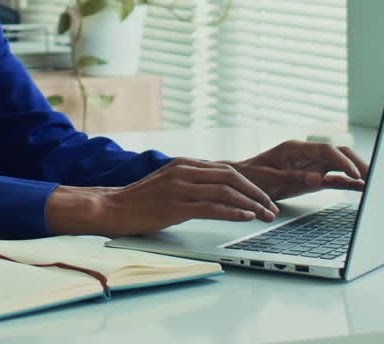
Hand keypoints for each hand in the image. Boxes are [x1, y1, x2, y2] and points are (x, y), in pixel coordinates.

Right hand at [45, 158, 279, 237]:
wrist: (112, 207)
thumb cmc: (140, 200)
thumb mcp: (168, 183)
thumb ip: (190, 181)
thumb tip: (216, 190)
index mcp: (184, 164)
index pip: (226, 170)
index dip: (250, 184)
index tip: (263, 199)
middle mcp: (184, 171)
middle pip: (232, 178)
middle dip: (256, 193)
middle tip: (271, 209)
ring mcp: (180, 187)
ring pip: (225, 191)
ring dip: (250, 204)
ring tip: (265, 216)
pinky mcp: (176, 205)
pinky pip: (212, 207)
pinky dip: (233, 212)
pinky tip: (246, 217)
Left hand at [224, 140, 369, 200]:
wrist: (239, 181)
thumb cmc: (250, 177)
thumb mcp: (269, 179)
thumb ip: (293, 178)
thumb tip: (318, 178)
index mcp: (294, 148)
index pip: (326, 150)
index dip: (342, 161)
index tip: (354, 174)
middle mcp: (306, 154)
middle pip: (337, 153)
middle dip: (356, 163)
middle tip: (372, 176)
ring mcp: (310, 165)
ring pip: (339, 165)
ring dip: (356, 172)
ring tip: (373, 182)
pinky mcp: (311, 177)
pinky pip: (333, 178)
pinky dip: (347, 182)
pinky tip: (361, 187)